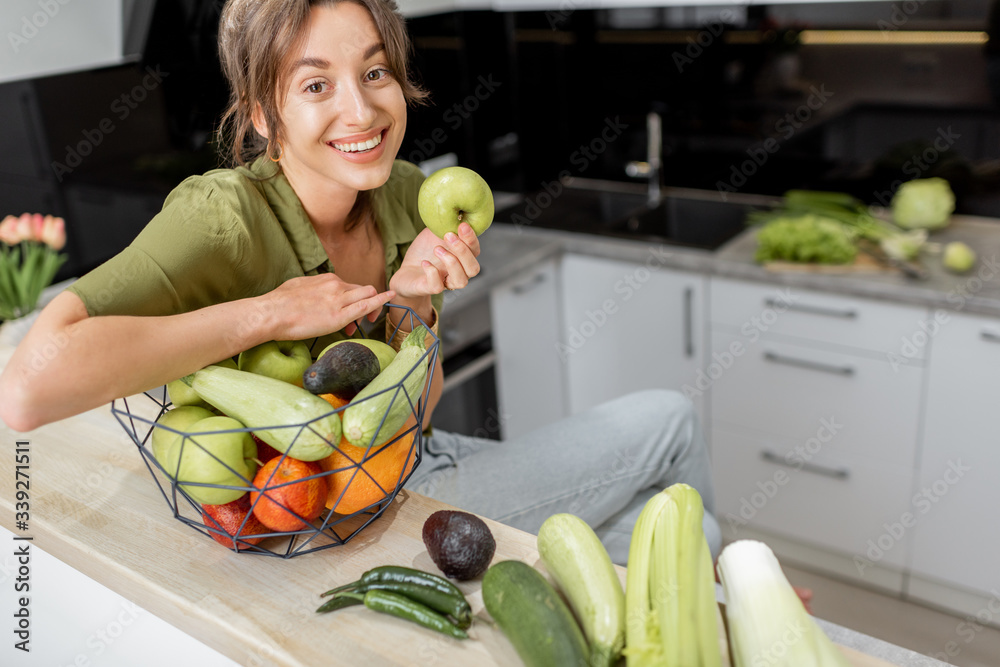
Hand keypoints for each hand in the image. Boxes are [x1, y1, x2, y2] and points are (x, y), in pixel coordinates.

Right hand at [258, 274, 394, 339]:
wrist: (271, 313)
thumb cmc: (279, 303)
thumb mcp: (300, 286)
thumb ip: (314, 289)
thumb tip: (315, 295)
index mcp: (327, 279)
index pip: (350, 287)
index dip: (355, 299)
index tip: (350, 312)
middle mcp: (336, 286)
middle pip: (363, 291)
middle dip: (368, 302)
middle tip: (361, 320)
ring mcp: (338, 300)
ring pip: (367, 296)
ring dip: (372, 307)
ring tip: (366, 321)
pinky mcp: (338, 316)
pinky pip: (365, 306)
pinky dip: (380, 302)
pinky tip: (389, 298)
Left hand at [390, 223, 480, 297]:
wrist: (407, 270)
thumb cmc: (425, 252)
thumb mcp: (435, 233)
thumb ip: (447, 224)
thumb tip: (457, 208)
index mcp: (463, 258)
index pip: (475, 251)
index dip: (471, 239)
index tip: (462, 225)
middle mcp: (458, 272)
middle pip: (473, 269)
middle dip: (462, 251)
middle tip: (448, 235)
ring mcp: (446, 282)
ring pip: (461, 281)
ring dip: (451, 263)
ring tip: (436, 249)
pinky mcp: (430, 288)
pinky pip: (438, 287)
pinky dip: (432, 273)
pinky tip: (425, 263)